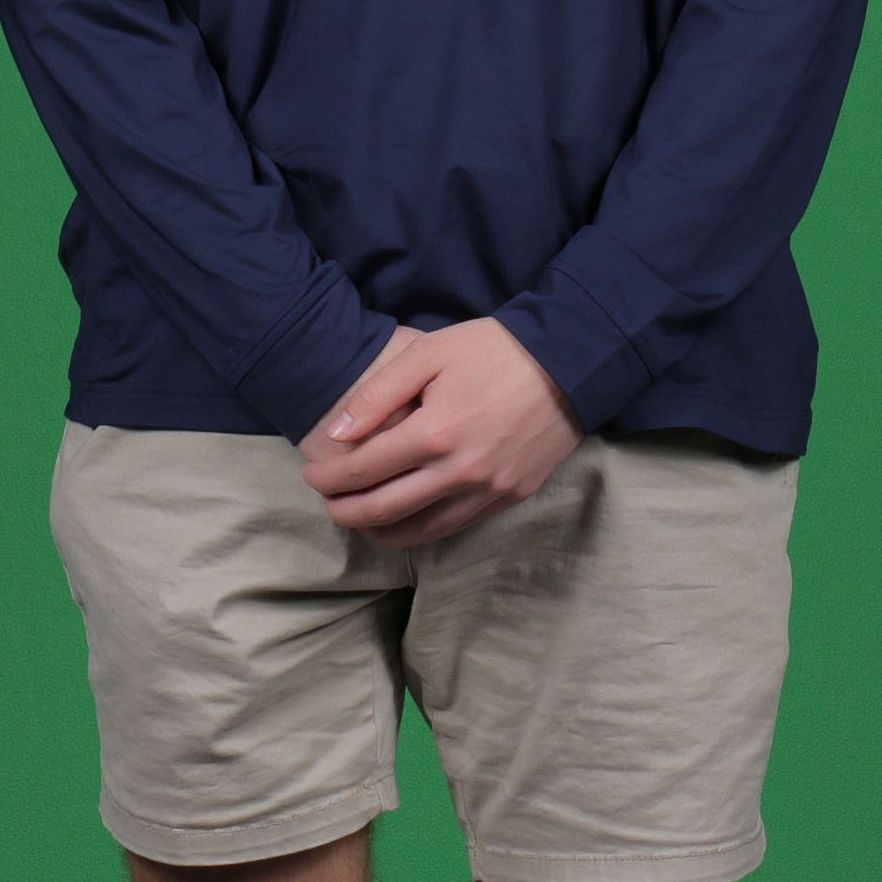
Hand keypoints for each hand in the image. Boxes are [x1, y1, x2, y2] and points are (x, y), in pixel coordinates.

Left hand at [299, 318, 580, 545]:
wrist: (569, 365)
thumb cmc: (494, 351)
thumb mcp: (428, 354)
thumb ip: (377, 395)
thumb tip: (336, 433)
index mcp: (435, 433)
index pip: (363, 471)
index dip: (329, 478)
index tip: (312, 474)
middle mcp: (459, 472)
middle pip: (383, 510)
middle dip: (344, 510)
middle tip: (326, 501)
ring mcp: (486, 491)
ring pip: (417, 531)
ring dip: (377, 529)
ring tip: (357, 514)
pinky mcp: (508, 498)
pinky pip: (452, 526)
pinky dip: (418, 529)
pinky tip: (403, 518)